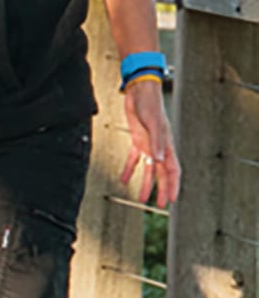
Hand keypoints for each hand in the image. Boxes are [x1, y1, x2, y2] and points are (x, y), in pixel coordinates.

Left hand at [121, 79, 180, 207]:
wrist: (139, 91)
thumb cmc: (149, 105)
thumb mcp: (152, 123)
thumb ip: (156, 142)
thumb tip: (159, 160)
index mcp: (166, 145)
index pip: (172, 170)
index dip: (173, 185)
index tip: (172, 200)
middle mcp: (158, 147)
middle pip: (162, 173)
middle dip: (162, 190)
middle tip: (162, 206)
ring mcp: (148, 144)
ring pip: (148, 169)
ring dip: (145, 184)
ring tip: (142, 199)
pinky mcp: (137, 139)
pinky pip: (134, 158)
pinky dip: (130, 169)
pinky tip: (124, 179)